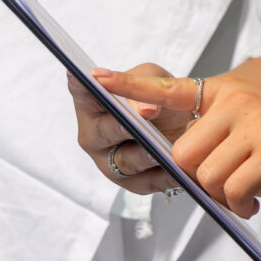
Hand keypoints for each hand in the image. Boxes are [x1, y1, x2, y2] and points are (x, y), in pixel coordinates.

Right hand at [68, 63, 186, 194]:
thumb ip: (143, 85)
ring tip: (157, 151)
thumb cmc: (155, 96)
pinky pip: (149, 181)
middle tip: (130, 123)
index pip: (80, 89)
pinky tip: (179, 170)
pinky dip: (165, 175)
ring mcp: (109, 163)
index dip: (82, 84)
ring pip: (125, 161)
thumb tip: (145, 109)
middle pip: (102, 132)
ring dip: (142, 156)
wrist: (179, 123)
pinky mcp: (133, 184)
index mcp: (90, 101)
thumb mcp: (152, 77)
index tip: (87, 78)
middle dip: (117, 127)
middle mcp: (93, 135)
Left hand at [93, 67, 260, 217]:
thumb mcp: (252, 131)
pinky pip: (233, 188)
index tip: (95, 78)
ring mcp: (256, 122)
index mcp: (228, 93)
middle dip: (199, 181)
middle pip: (183, 153)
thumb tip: (174, 165)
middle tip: (227, 187)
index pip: (172, 88)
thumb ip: (214, 138)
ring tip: (248, 192)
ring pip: (206, 175)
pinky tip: (257, 200)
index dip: (131, 87)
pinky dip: (240, 205)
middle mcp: (238, 100)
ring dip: (222, 197)